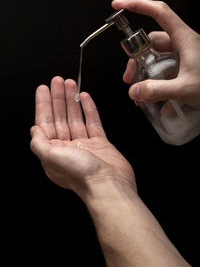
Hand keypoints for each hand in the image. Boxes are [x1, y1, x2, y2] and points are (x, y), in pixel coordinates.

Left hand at [30, 77, 135, 199]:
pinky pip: (93, 123)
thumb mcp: (52, 158)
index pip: (45, 123)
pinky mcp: (100, 144)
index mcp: (53, 152)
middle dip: (58, 98)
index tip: (43, 89)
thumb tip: (34, 130)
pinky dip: (89, 110)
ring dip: (72, 101)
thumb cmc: (82, 175)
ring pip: (76, 118)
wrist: (109, 185)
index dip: (43, 105)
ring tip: (71, 84)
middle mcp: (67, 148)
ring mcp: (84, 145)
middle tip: (58, 81)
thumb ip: (40, 143)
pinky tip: (85, 98)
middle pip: (60, 118)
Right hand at [112, 0, 199, 108]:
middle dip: (136, 60)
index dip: (138, 5)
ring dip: (145, 77)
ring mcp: (183, 59)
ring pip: (157, 61)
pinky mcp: (184, 71)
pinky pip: (165, 74)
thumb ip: (157, 90)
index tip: (119, 5)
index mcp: (184, 39)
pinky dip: (157, 87)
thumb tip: (135, 91)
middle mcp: (182, 46)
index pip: (159, 13)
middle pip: (151, 43)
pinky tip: (156, 103)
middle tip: (130, 78)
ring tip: (141, 96)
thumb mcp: (185, 88)